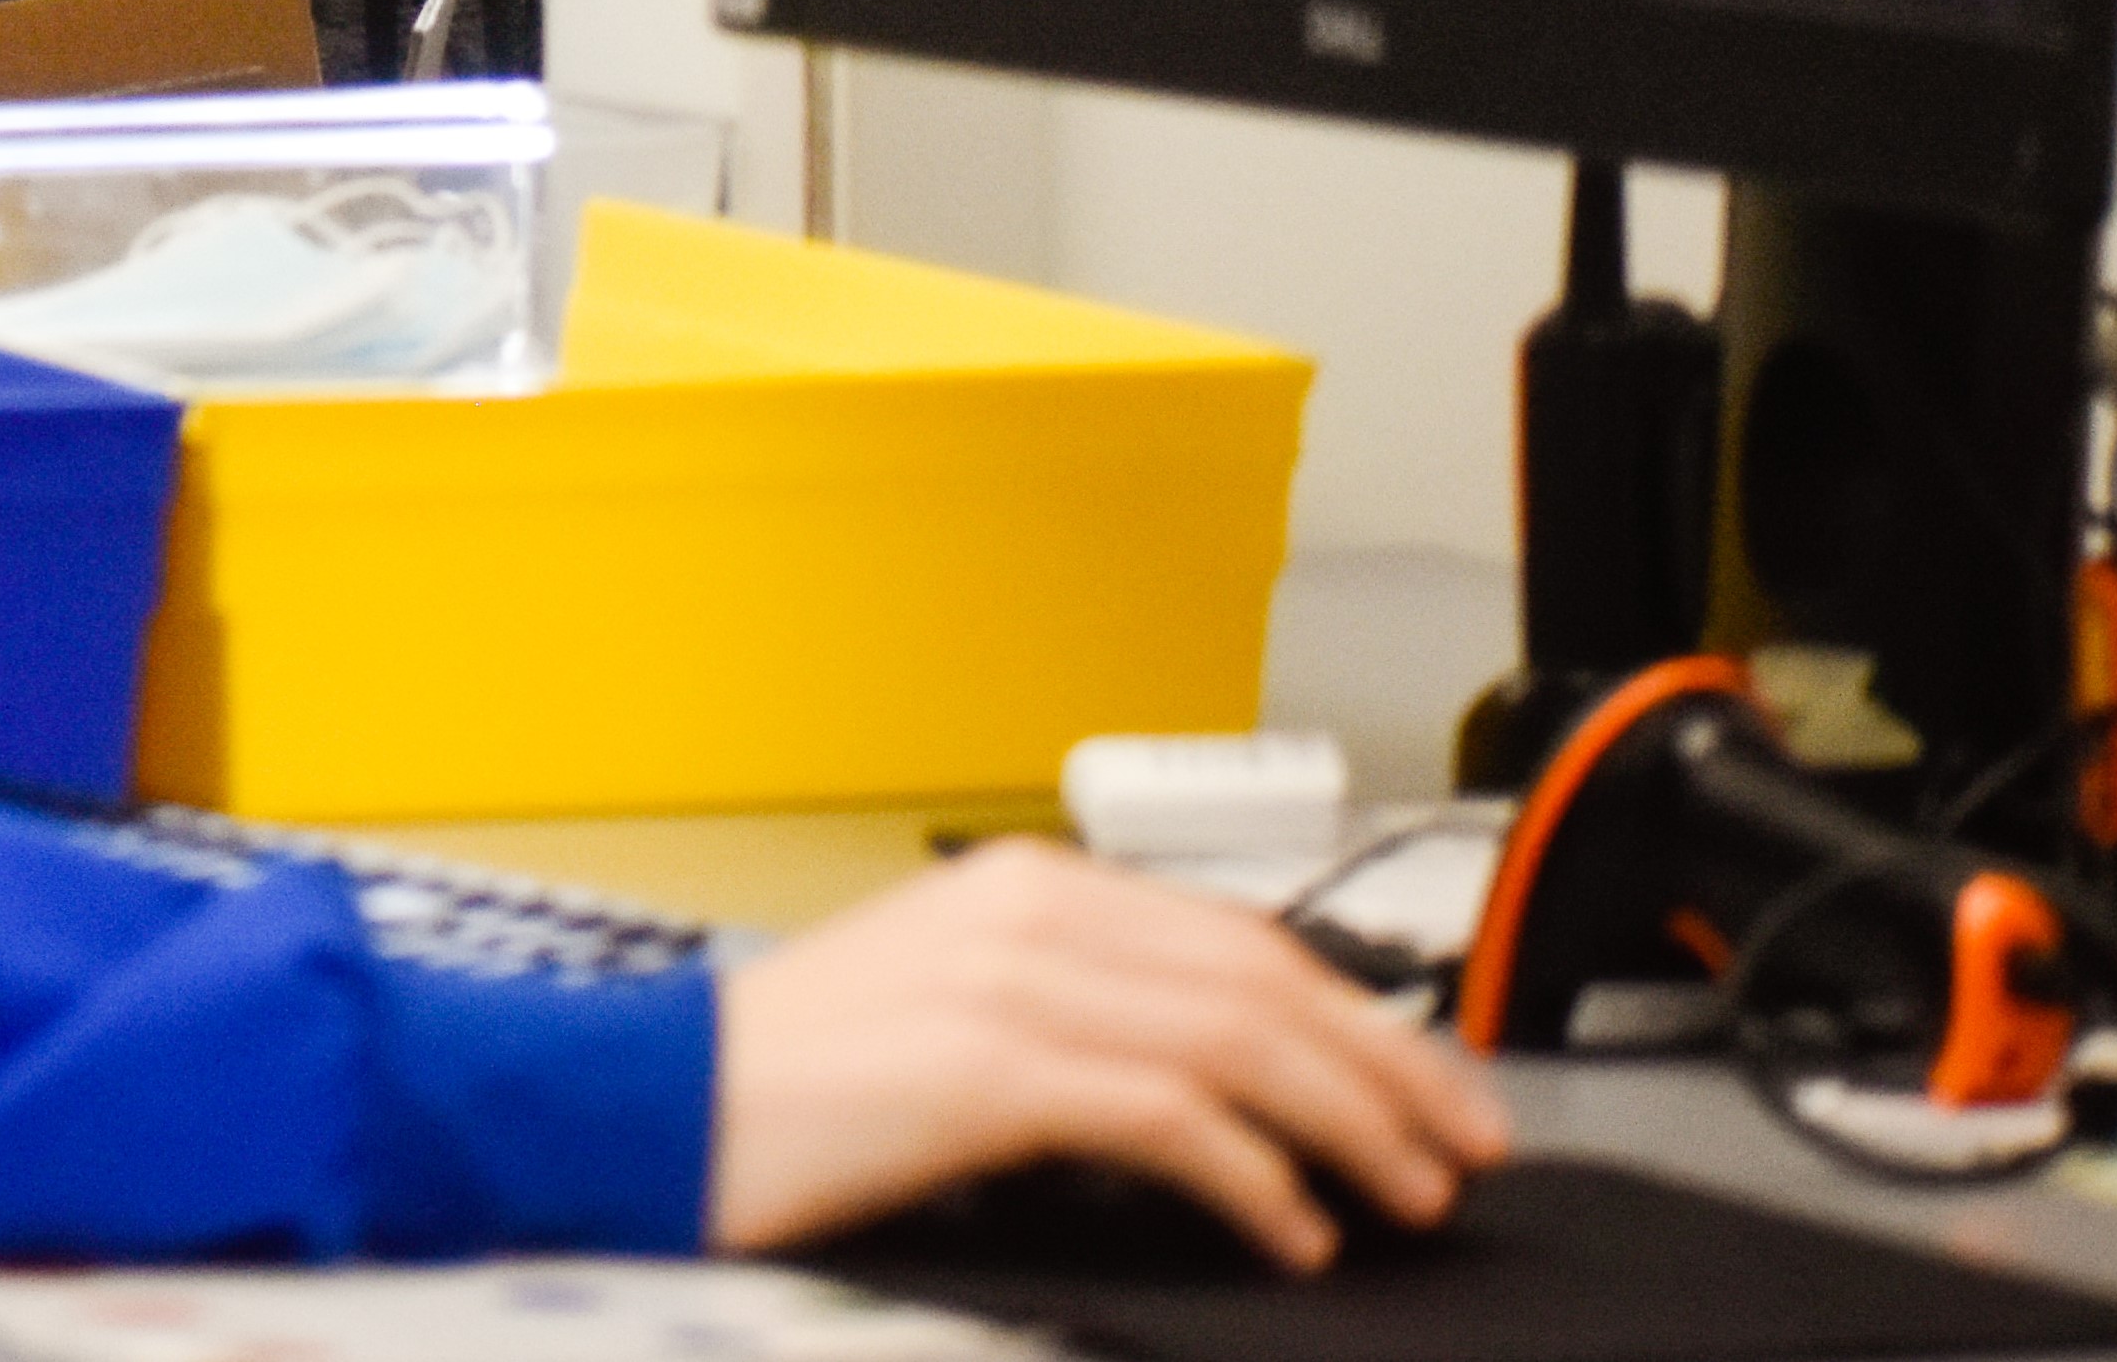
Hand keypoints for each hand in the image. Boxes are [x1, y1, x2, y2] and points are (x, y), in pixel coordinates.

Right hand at [706, 836, 1509, 1266]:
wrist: (651, 1106)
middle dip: (1390, 1066)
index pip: (1235, 934)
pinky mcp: (989, 1070)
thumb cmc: (788, 1084)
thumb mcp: (946, 1012)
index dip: (1356, 1014)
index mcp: (1020, 887)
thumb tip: (1215, 1086)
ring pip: (1240, 1040)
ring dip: (1352, 1125)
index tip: (1430, 1083)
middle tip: (1465, 1145)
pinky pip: (1171, 1116)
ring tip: (1409, 1195)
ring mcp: (1008, 984)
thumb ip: (1070, 1016)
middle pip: (1262, 978)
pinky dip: (1256, 1177)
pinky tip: (1292, 1230)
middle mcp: (1027, 913)